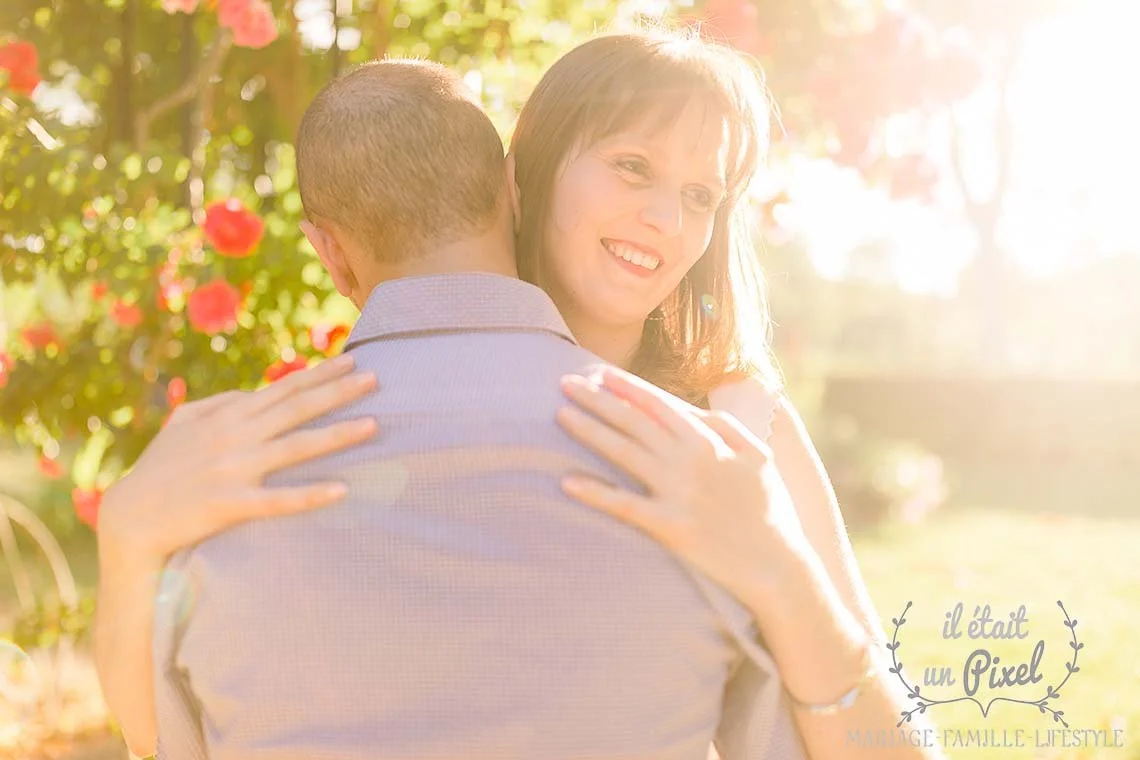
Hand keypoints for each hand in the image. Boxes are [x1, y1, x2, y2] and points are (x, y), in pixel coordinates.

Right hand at [98, 353, 378, 566]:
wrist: (128, 518)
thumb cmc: (160, 470)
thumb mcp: (184, 425)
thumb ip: (220, 404)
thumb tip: (253, 392)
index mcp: (227, 416)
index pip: (283, 388)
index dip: (321, 373)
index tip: (355, 358)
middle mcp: (235, 437)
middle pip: (296, 409)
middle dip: (338, 391)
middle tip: (376, 378)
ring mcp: (234, 470)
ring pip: (295, 447)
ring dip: (336, 435)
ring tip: (373, 425)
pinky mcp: (230, 504)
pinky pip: (277, 500)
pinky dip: (309, 495)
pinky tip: (340, 490)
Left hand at [555, 366, 810, 608]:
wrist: (777, 566)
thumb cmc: (769, 509)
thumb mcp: (757, 456)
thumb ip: (724, 426)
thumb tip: (692, 406)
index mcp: (709, 440)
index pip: (659, 404)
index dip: (626, 386)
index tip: (599, 373)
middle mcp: (689, 460)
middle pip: (633, 421)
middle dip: (596, 398)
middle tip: (564, 383)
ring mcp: (677, 493)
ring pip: (623, 453)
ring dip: (589, 431)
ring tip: (560, 414)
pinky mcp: (669, 528)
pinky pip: (624, 506)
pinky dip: (595, 493)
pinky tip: (567, 482)